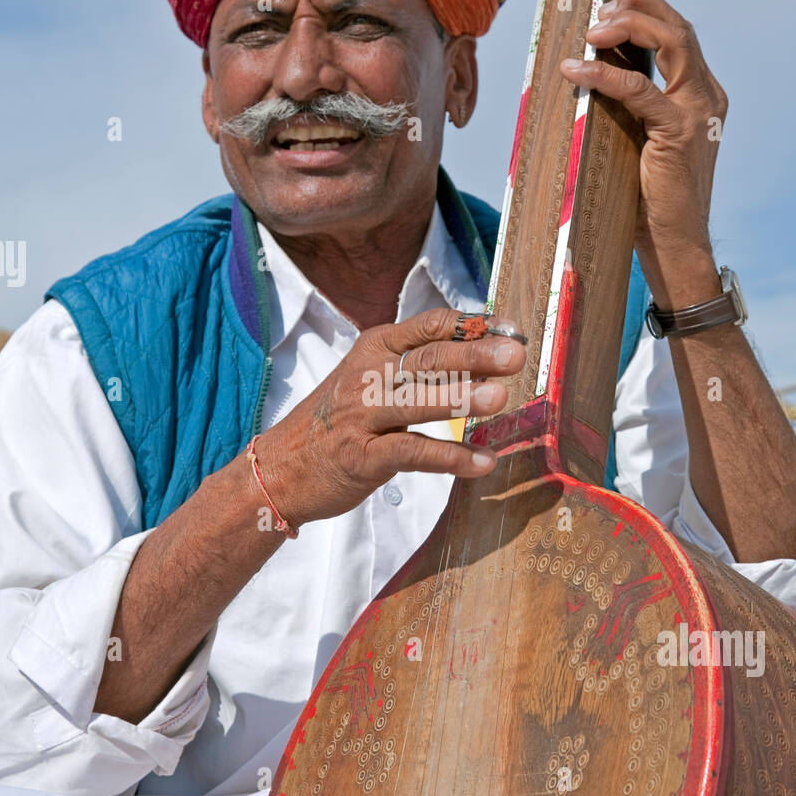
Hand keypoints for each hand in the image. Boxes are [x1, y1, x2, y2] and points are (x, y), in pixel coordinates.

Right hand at [250, 308, 525, 527]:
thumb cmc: (339, 422)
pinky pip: (413, 453)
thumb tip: (482, 353)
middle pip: (429, 359)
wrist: (280, 469)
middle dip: (475, 356)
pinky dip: (451, 458)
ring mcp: (362, 416)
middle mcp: (368, 375)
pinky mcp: (363, 457)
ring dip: (463, 399)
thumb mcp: (370, 379)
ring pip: (419, 400)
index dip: (474, 326)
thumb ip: (418, 366)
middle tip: (515, 357)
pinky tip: (483, 462)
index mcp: (375, 348)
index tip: (512, 330)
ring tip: (501, 398)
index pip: (430, 326)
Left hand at [561, 0, 727, 304]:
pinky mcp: (680, 132)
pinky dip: (605, 74)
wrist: (675, 244)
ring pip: (673, 42)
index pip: (680, 36)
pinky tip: (576, 70)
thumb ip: (632, 107)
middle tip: (598, 9)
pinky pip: (639, 89)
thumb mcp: (640, 140)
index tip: (610, 7)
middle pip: (680, 28)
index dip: (646, 11)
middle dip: (639, 7)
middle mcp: (708, 97)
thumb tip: (592, 74)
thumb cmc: (651, 199)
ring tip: (590, 31)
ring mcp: (699, 112)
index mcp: (703, 96)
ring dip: (628, 27)